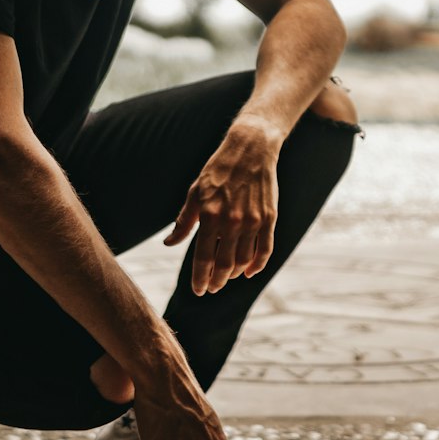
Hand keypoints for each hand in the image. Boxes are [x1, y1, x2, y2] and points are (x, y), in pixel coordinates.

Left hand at [163, 114, 280, 293]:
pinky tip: (249, 271)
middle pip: (224, 265)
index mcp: (209, 215)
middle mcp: (232, 221)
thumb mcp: (195, 193)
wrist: (250, 150)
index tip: (198, 290)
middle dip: (216, 281)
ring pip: (244, 261)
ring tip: (227, 277)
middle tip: (212, 287)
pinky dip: (257, 265)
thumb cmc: (217, 170)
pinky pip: (265, 250)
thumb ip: (184, 221)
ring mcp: (253, 221)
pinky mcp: (269, 218)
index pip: (203, 258)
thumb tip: (169, 243)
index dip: (199, 278)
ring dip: (235, 275)